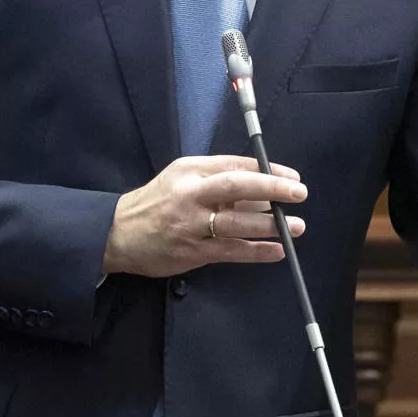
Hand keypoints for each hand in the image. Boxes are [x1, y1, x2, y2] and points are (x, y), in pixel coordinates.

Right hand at [104, 155, 306, 278]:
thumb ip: (216, 180)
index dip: (268, 170)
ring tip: (297, 227)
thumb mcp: (180, 179)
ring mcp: (191, 224)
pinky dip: (257, 251)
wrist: (118, 234)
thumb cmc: (156, 203)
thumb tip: (262, 188)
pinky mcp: (192, 252)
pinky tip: (277, 251)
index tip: (292, 177)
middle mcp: (191, 194)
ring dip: (271, 224)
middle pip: (238, 186)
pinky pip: (231, 251)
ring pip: (237, 222)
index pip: (236, 165)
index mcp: (190, 170)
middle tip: (299, 193)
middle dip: (273, 188)